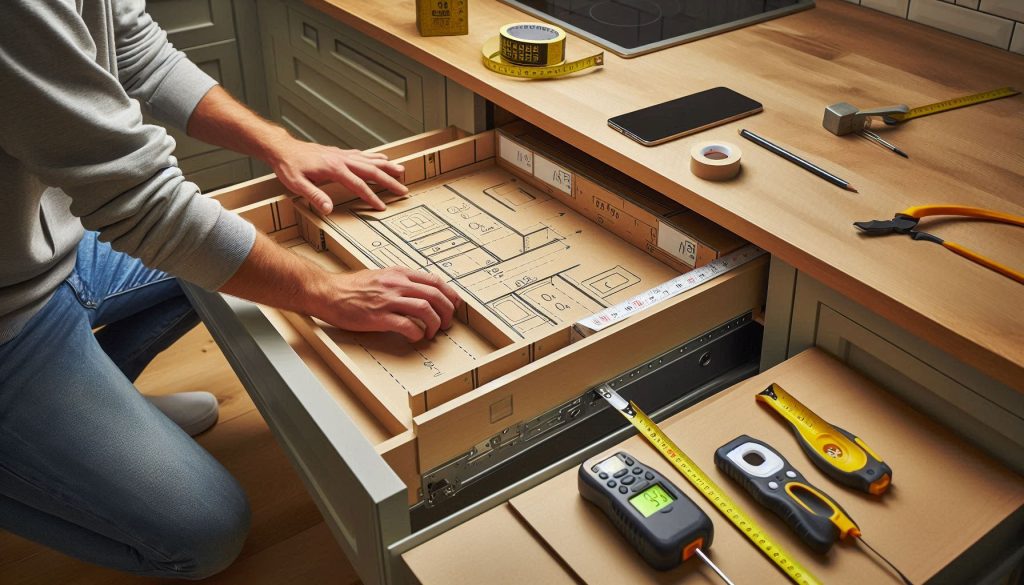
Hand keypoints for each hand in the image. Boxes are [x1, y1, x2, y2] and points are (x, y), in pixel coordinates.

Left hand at [267, 137, 407, 213]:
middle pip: (371, 170)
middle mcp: (341, 159)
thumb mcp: (297, 184)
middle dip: (389, 180)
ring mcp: (341, 154)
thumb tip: (328, 209)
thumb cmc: (288, 166)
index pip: (358, 185)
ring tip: (401, 170)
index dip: (371, 197)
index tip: (381, 207)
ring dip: (387, 165)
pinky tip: (382, 158)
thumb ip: (314, 196)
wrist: (282, 148)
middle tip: (403, 189)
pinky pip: (362, 154)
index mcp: (334, 168)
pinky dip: (375, 157)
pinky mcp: (339, 153)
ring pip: (370, 159)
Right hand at [310, 267, 462, 342]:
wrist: (327, 292)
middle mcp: (396, 284)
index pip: (435, 281)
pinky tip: (416, 337)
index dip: (450, 294)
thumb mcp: (381, 275)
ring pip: (425, 308)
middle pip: (435, 294)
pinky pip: (407, 325)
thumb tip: (421, 291)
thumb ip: (401, 281)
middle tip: (447, 323)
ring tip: (433, 332)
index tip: (454, 305)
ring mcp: (388, 300)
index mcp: (398, 273)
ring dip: (435, 323)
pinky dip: (417, 333)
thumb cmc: (351, 287)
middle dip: (447, 311)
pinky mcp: (379, 316)